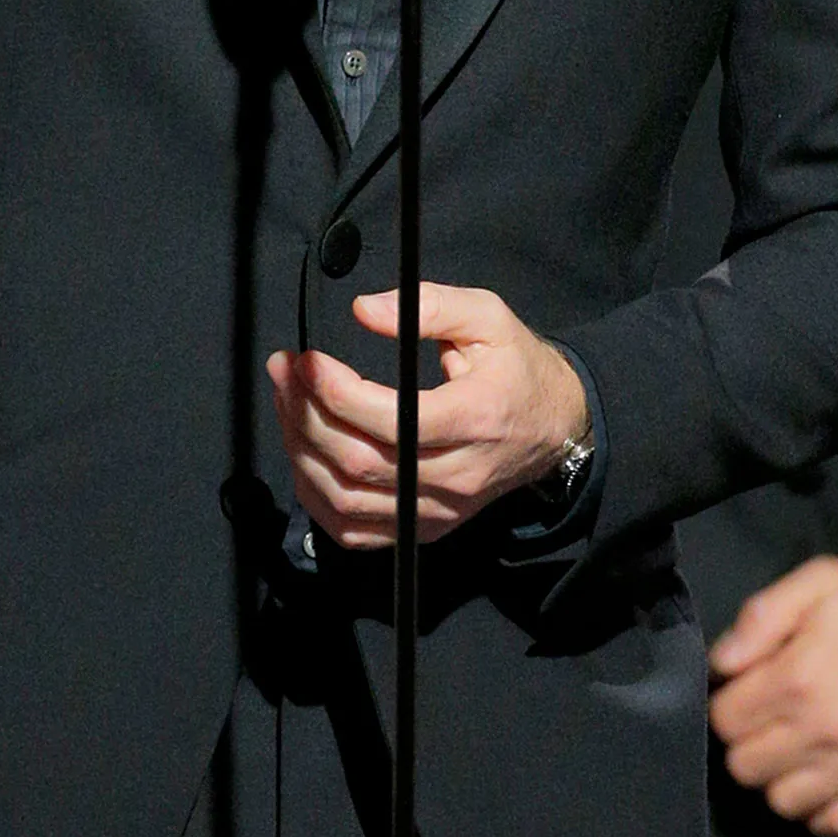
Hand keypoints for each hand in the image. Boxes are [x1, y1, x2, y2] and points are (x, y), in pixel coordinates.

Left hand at [266, 283, 587, 550]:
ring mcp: (437, 510)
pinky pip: (355, 529)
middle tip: (284, 372)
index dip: (334, 392)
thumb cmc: (517, 369)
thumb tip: (365, 310)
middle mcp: (455, 476)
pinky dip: (317, 497)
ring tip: (286, 404)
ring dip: (302, 451)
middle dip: (305, 414)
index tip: (306, 360)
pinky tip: (303, 454)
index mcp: (475, 419)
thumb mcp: (488, 318)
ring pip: (348, 499)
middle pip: (359, 461)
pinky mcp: (424, 527)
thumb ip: (429, 306)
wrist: (554, 428)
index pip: (390, 420)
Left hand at [708, 557, 837, 836]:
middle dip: (748, 745)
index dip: (729, 706)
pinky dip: (826, 813)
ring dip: (782, 780)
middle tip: (768, 726)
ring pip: (786, 803)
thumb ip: (761, 617)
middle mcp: (825, 729)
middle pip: (747, 768)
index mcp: (798, 676)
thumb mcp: (821, 580)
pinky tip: (828, 785)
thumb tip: (721, 662)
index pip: (725, 720)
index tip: (744, 697)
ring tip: (797, 754)